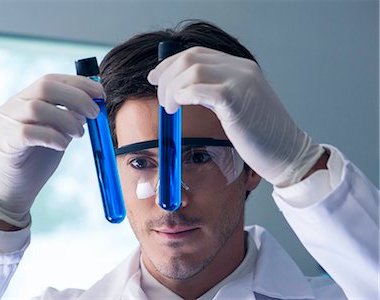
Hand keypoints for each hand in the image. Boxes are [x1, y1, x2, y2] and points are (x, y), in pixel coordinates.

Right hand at [0, 74, 101, 226]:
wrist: (13, 187)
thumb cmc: (38, 157)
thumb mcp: (59, 131)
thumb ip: (71, 116)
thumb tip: (94, 103)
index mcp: (27, 97)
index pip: (53, 79)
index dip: (80, 83)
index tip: (101, 94)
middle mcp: (13, 104)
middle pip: (45, 86)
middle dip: (77, 97)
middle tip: (95, 114)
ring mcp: (6, 121)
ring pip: (38, 108)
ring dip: (67, 120)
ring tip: (79, 134)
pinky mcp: (5, 141)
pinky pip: (29, 132)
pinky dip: (52, 136)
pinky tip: (62, 145)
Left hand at [148, 47, 323, 186]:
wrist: (288, 153)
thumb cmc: (261, 136)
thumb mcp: (238, 106)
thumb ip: (216, 93)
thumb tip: (185, 92)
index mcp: (241, 68)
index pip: (196, 54)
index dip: (170, 64)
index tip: (155, 78)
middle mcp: (241, 69)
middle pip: (190, 58)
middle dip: (166, 75)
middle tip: (161, 97)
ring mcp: (241, 82)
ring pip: (192, 70)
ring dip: (172, 89)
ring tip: (170, 108)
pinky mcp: (236, 101)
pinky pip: (200, 88)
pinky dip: (183, 95)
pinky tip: (178, 106)